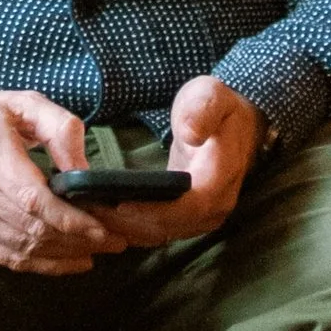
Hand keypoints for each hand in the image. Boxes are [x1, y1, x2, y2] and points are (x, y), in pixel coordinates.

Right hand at [0, 86, 126, 273]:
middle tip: (117, 242)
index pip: (36, 202)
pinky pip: (6, 258)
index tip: (106, 228)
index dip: (74, 221)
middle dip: (81, 241)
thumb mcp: (20, 102)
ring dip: (66, 255)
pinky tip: (70, 261)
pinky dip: (41, 265)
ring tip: (100, 251)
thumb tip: (85, 169)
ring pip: (24, 249)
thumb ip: (60, 128)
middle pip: (35, 230)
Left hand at [90, 76, 267, 246]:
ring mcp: (204, 217)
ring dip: (126, 228)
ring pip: (161, 234)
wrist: (240, 124)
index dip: (153, 210)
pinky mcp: (190, 219)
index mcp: (220, 178)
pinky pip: (159, 231)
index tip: (119, 203)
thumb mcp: (211, 95)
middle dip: (128, 222)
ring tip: (90, 213)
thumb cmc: (220, 107)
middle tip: (90, 209)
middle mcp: (215, 206)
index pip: (188, 207)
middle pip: (169, 227)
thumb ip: (201, 110)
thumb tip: (190, 133)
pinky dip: (132, 228)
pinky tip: (105, 217)